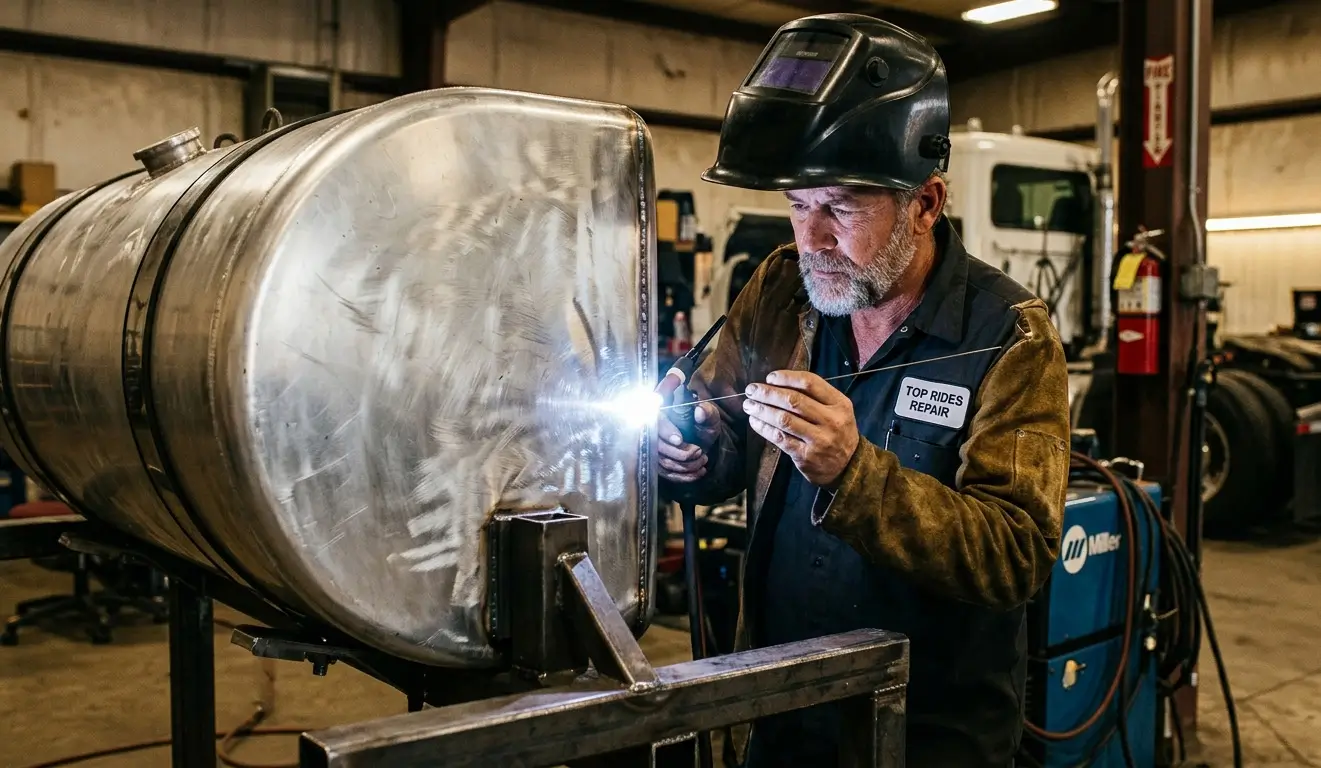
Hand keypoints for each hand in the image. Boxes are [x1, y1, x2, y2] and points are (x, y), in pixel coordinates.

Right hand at [655, 373, 719, 482]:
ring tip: (703, 460)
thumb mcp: (709, 416)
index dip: (666, 432)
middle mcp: (654, 433)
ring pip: (664, 463)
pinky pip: (669, 475)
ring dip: (687, 466)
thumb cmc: (704, 425)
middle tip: (699, 451)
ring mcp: (655, 451)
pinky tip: (700, 472)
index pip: (657, 423)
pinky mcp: (659, 466)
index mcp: (663, 414)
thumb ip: (707, 412)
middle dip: (681, 453)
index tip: (679, 440)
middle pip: (658, 447)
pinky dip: (686, 476)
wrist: (704, 441)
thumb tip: (700, 411)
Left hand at [742, 370, 858, 487]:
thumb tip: (778, 383)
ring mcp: (819, 440)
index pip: (810, 383)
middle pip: (793, 401)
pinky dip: (764, 428)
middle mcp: (831, 421)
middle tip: (751, 390)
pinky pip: (780, 438)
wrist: (848, 467)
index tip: (770, 377)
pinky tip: (754, 422)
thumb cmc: (837, 432)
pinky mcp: (806, 456)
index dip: (786, 377)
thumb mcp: (837, 410)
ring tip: (749, 405)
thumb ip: (815, 396)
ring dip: (762, 410)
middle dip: (768, 393)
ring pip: (784, 419)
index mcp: (839, 404)